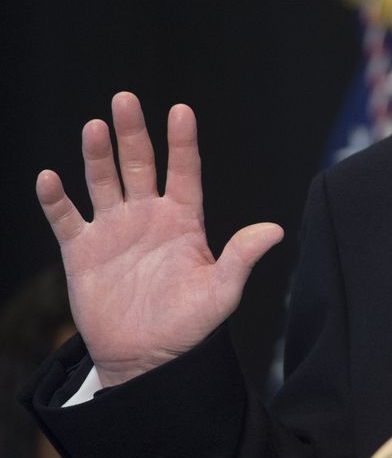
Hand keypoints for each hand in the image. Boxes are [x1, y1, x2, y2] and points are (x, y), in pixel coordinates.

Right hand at [35, 92, 281, 387]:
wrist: (148, 359)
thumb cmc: (190, 325)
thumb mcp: (222, 292)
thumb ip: (242, 258)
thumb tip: (275, 230)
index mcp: (183, 219)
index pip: (184, 171)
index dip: (182, 142)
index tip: (181, 111)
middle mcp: (147, 216)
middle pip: (139, 164)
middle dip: (132, 132)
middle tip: (124, 98)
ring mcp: (113, 230)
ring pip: (102, 182)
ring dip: (97, 155)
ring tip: (94, 127)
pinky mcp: (82, 251)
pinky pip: (66, 218)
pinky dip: (56, 199)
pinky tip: (50, 178)